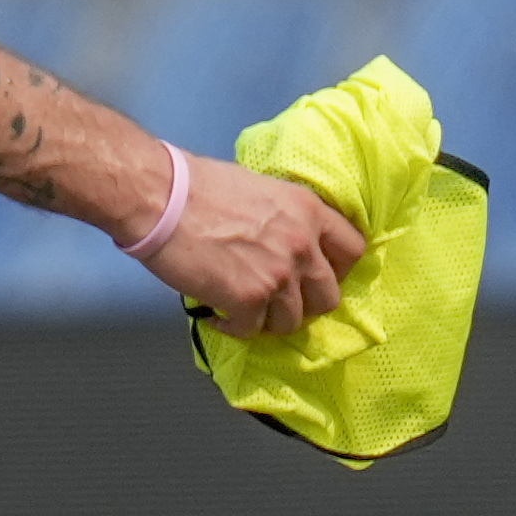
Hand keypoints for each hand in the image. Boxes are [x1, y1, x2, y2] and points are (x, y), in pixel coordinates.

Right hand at [132, 152, 364, 339]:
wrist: (163, 198)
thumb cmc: (199, 185)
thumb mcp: (261, 188)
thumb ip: (285, 218)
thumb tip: (280, 240)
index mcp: (309, 211)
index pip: (353, 249)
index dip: (336, 268)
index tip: (314, 275)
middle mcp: (302, 245)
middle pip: (329, 297)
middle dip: (305, 304)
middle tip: (278, 300)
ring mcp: (278, 276)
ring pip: (292, 321)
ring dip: (268, 320)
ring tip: (244, 309)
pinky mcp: (248, 301)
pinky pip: (252, 330)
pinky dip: (234, 328)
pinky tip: (217, 316)